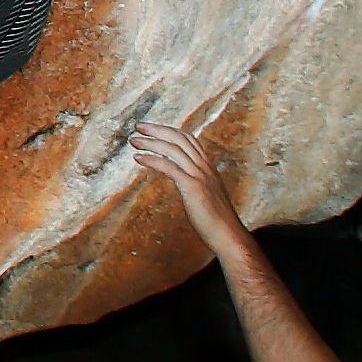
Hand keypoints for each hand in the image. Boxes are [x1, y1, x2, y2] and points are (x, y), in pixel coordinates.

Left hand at [129, 120, 250, 251]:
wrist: (228, 235)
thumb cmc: (216, 220)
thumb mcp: (206, 194)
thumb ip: (196, 183)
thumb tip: (183, 179)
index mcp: (208, 167)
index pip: (189, 140)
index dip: (170, 131)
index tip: (153, 128)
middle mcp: (205, 167)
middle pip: (179, 138)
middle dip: (157, 130)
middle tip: (139, 126)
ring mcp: (200, 175)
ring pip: (172, 149)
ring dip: (151, 142)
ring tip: (134, 141)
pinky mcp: (192, 187)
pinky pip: (169, 167)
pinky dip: (152, 159)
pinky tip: (138, 158)